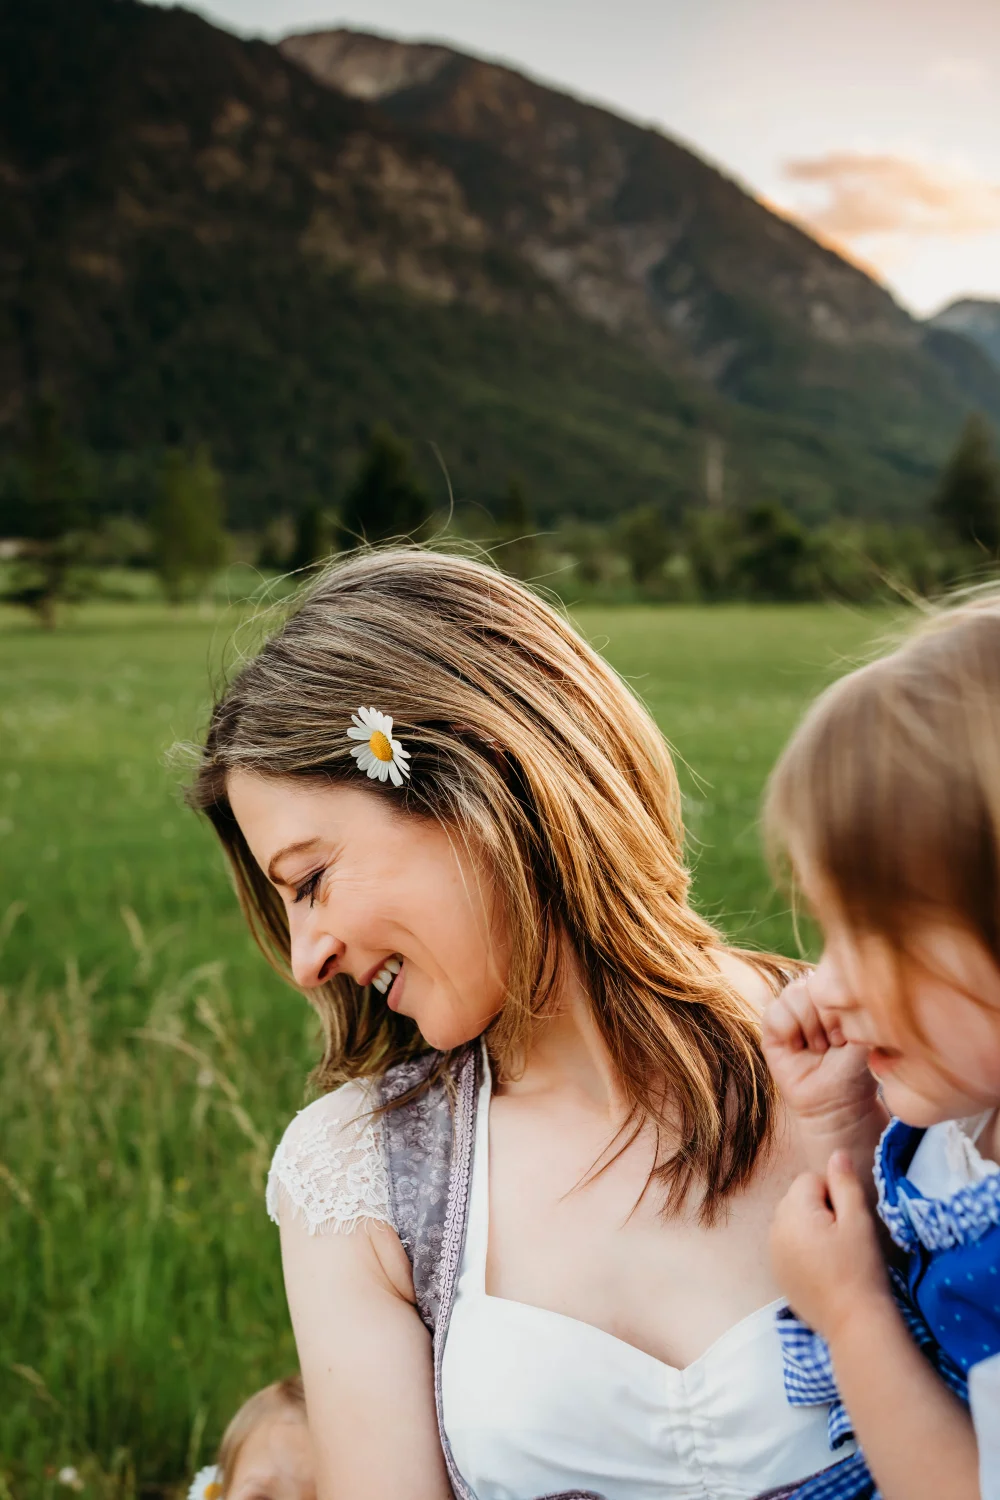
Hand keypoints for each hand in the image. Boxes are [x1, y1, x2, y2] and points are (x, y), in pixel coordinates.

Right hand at [762, 976, 879, 1136]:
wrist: (839, 1103)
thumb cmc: (856, 1069)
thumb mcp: (864, 1032)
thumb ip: (853, 1002)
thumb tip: (838, 977)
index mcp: (832, 996)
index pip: (828, 975)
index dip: (838, 1002)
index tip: (850, 1033)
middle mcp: (809, 1001)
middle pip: (810, 983)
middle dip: (825, 1014)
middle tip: (835, 1042)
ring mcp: (789, 1015)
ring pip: (792, 994)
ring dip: (809, 1023)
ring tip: (819, 1047)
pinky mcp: (771, 1033)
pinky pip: (773, 1013)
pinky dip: (790, 1029)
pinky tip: (800, 1048)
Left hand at [771, 1152, 890, 1343]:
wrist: (853, 1322)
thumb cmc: (861, 1268)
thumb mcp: (858, 1220)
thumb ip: (844, 1183)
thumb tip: (836, 1153)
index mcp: (793, 1211)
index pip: (810, 1180)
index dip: (834, 1196)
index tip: (847, 1222)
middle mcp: (775, 1228)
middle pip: (797, 1199)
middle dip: (820, 1210)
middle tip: (843, 1239)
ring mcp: (772, 1252)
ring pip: (792, 1221)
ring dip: (811, 1229)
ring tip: (834, 1255)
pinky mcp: (777, 1272)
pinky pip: (788, 1244)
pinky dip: (803, 1249)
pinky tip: (823, 1270)